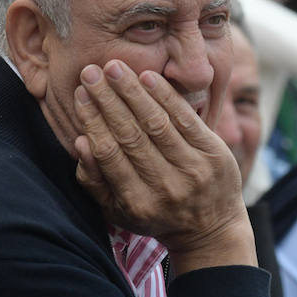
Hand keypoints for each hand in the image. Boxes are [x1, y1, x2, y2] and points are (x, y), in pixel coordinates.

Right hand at [73, 61, 253, 273]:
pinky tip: (147, 77)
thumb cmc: (155, 216)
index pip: (110, 154)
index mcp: (138, 204)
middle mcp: (166, 188)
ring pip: (157, 123)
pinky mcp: (215, 155)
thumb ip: (94, 181)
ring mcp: (194, 171)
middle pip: (131, 135)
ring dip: (133, 91)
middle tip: (90, 72)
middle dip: (108, 100)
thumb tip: (80, 142)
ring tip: (114, 67)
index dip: (93, 121)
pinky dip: (166, 96)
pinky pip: (186, 119)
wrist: (212, 229)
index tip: (80, 94)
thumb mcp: (118, 211)